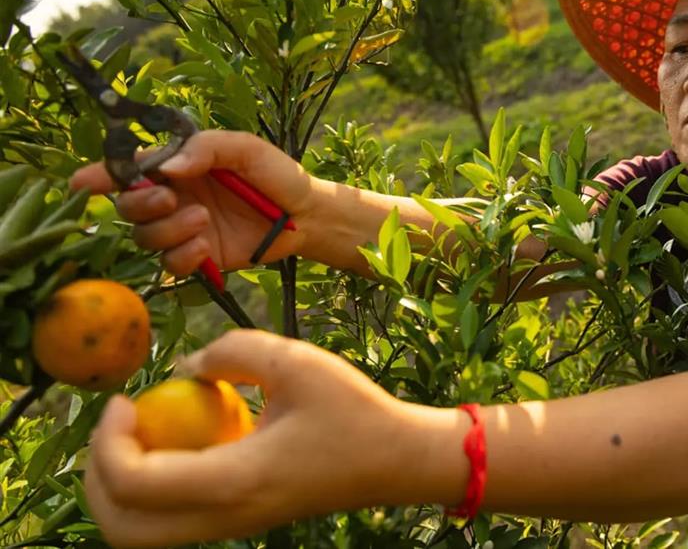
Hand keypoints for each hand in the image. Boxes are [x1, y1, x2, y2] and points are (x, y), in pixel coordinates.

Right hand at [70, 131, 313, 274]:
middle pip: (128, 206)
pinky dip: (181, 256)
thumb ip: (206, 148)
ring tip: (203, 219)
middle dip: (140, 203)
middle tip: (171, 198)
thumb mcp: (246, 149)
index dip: (100, 177)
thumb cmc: (277, 173)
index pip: (129, 170)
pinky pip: (170, 264)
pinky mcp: (199, 256)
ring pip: (146, 237)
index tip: (82, 184)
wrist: (306, 214)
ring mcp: (184, 229)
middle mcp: (174, 197)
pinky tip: (205, 246)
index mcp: (178, 167)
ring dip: (167, 229)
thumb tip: (168, 166)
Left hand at [84, 329, 411, 547]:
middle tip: (117, 423)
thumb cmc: (352, 410)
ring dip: (120, 488)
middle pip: (121, 529)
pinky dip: (151, 490)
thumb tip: (184, 368)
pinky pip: (169, 521)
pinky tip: (179, 441)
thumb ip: (232, 351)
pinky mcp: (238, 522)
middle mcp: (225, 516)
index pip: (135, 484)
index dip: (108, 441)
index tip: (125, 399)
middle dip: (96, 476)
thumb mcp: (296, 361)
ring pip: (140, 534)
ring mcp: (231, 527)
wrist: (395, 460)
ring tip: (140, 434)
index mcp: (235, 481)